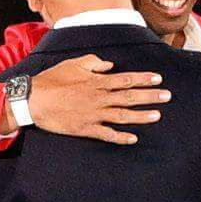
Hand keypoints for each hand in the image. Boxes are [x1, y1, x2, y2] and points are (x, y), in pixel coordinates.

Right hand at [9, 54, 160, 143]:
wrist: (33, 100)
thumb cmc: (52, 80)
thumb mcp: (73, 64)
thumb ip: (94, 63)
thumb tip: (110, 65)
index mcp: (97, 81)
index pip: (126, 79)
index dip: (144, 79)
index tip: (158, 79)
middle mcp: (99, 98)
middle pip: (129, 97)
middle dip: (150, 96)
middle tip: (167, 96)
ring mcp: (93, 114)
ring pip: (122, 115)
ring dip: (141, 116)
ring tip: (157, 115)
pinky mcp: (85, 128)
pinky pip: (106, 134)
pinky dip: (120, 137)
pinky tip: (133, 139)